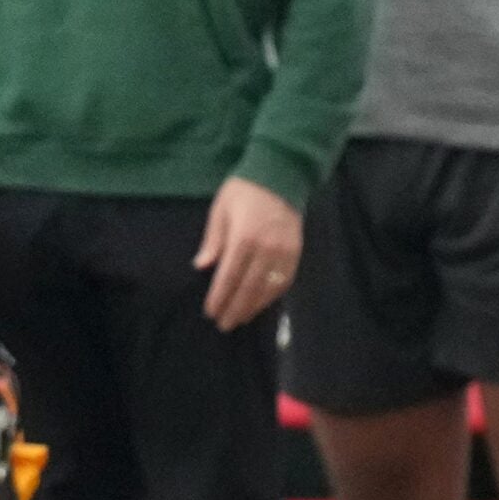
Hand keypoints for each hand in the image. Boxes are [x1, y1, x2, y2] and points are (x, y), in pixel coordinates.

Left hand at [193, 175, 301, 332]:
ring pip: (269, 288)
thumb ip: (213, 241)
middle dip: (236, 308)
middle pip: (249, 288)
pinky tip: (261, 304)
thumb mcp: (220, 211)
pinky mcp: (296, 251)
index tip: (210, 312)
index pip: (229, 277)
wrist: (281, 175)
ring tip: (241, 319)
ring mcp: (285, 251)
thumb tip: (202, 267)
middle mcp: (267, 248)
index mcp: (244, 238)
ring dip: (254, 306)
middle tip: (224, 324)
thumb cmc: (243, 191)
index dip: (219, 297)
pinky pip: (285, 280)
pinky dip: (273, 295)